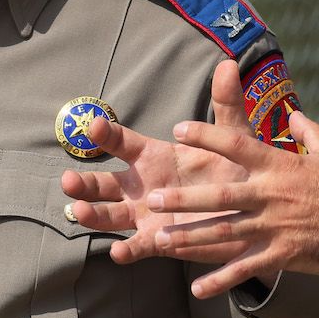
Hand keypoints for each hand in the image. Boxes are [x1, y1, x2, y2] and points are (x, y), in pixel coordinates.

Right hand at [61, 59, 262, 266]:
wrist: (250, 210)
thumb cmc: (233, 170)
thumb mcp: (232, 138)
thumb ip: (226, 105)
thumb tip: (228, 65)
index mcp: (152, 156)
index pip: (122, 143)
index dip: (106, 134)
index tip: (94, 125)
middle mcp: (141, 185)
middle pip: (103, 184)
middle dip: (84, 183)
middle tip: (69, 181)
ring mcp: (146, 214)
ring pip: (110, 215)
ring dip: (93, 214)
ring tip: (79, 212)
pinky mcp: (158, 239)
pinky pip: (138, 246)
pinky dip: (127, 250)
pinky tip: (118, 252)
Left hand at [140, 110, 318, 296]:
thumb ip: (309, 132)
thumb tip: (295, 113)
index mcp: (282, 166)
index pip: (237, 144)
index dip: (206, 135)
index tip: (178, 130)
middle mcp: (273, 195)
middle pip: (220, 194)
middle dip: (183, 197)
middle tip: (150, 198)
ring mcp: (277, 226)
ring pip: (225, 232)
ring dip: (190, 237)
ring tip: (159, 240)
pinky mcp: (285, 254)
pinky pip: (246, 268)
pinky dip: (221, 280)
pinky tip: (198, 289)